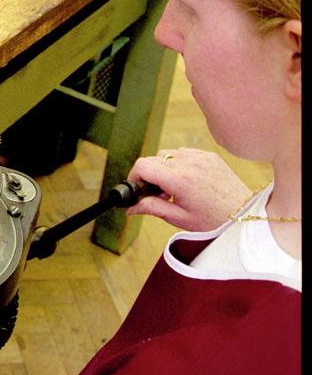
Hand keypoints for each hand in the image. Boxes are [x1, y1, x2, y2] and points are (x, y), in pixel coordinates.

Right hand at [127, 148, 253, 230]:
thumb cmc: (214, 221)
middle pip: (153, 159)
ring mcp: (200, 156)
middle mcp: (189, 163)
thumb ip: (151, 208)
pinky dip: (179, 164)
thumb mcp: (179, 218)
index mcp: (179, 180)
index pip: (143, 165)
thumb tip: (130, 208)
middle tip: (159, 194)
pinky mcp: (209, 155)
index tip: (137, 188)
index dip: (134, 177)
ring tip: (174, 188)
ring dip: (164, 168)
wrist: (245, 215)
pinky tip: (188, 181)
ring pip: (168, 154)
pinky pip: (184, 153)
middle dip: (149, 175)